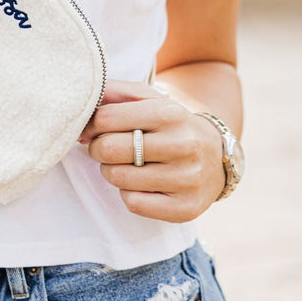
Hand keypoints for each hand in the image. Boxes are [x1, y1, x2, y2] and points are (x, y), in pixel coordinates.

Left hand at [77, 79, 225, 222]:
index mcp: (170, 112)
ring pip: (118, 177)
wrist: (218, 159)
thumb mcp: (150, 101)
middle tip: (107, 149)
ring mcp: (187, 178)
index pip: (106, 118)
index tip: (95, 130)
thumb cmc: (171, 127)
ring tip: (127, 165)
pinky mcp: (185, 207)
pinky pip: (133, 203)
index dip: (92, 125)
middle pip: (108, 149)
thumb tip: (83, 105)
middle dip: (98, 149)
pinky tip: (142, 185)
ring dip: (113, 172)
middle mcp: (183, 144)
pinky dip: (129, 194)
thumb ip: (115, 93)